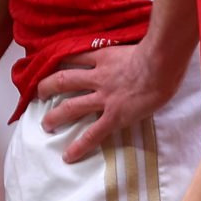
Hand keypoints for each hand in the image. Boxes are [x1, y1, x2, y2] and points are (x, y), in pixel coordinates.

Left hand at [33, 43, 182, 162]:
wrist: (161, 64)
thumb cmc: (158, 53)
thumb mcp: (136, 45)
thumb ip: (129, 51)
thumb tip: (137, 52)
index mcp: (104, 57)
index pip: (76, 57)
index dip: (63, 60)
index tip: (52, 65)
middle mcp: (98, 77)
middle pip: (65, 79)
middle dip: (49, 87)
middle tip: (39, 94)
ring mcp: (104, 97)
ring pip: (72, 106)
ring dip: (56, 116)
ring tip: (45, 125)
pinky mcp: (114, 116)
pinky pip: (93, 133)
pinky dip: (79, 145)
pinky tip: (68, 155)